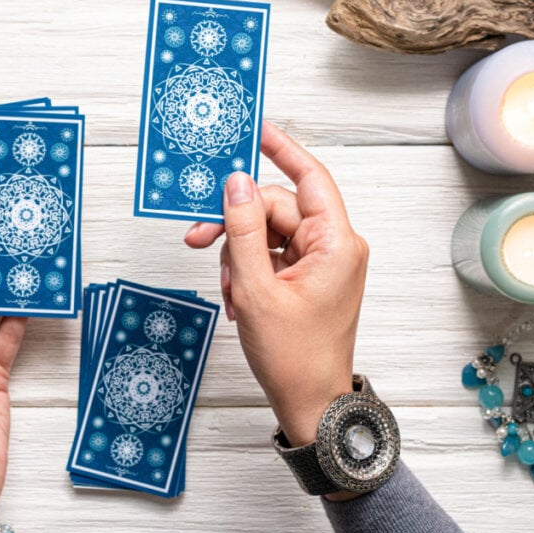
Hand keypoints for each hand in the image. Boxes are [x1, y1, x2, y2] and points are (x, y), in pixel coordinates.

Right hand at [184, 121, 368, 448]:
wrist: (310, 403)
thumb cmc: (295, 357)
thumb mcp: (257, 289)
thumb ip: (244, 231)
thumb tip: (236, 185)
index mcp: (336, 243)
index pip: (309, 177)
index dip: (282, 149)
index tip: (256, 129)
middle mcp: (334, 246)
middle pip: (275, 208)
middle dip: (235, 225)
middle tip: (197, 238)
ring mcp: (322, 263)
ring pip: (267, 233)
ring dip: (239, 257)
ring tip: (231, 293)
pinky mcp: (308, 278)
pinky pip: (271, 256)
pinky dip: (248, 272)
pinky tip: (239, 300)